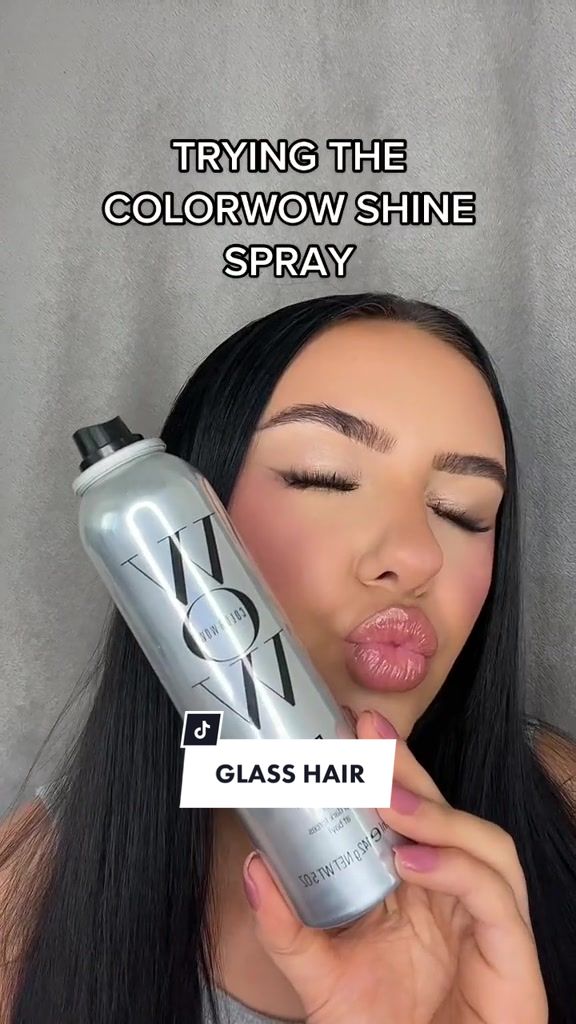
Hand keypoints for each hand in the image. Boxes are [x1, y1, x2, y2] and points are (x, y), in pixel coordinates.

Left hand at [241, 711, 547, 1023]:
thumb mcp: (320, 977)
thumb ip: (286, 930)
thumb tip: (253, 869)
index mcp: (419, 887)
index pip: (409, 813)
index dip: (388, 766)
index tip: (351, 725)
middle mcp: (457, 893)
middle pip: (443, 812)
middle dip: (407, 766)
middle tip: (367, 729)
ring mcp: (490, 920)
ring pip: (483, 841)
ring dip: (434, 812)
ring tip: (384, 796)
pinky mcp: (513, 953)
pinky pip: (494, 894)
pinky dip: (456, 867)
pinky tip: (411, 860)